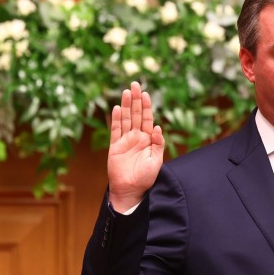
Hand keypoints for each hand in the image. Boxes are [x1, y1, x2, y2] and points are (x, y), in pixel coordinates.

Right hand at [107, 81, 164, 211]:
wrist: (131, 190)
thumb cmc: (146, 177)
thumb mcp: (157, 161)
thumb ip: (158, 144)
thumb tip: (157, 127)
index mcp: (148, 140)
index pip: (147, 119)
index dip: (147, 106)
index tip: (146, 93)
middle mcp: (137, 137)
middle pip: (136, 115)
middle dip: (136, 100)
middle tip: (135, 84)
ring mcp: (125, 141)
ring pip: (126, 119)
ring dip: (126, 105)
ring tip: (126, 92)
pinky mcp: (115, 146)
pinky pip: (115, 130)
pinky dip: (116, 119)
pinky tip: (117, 109)